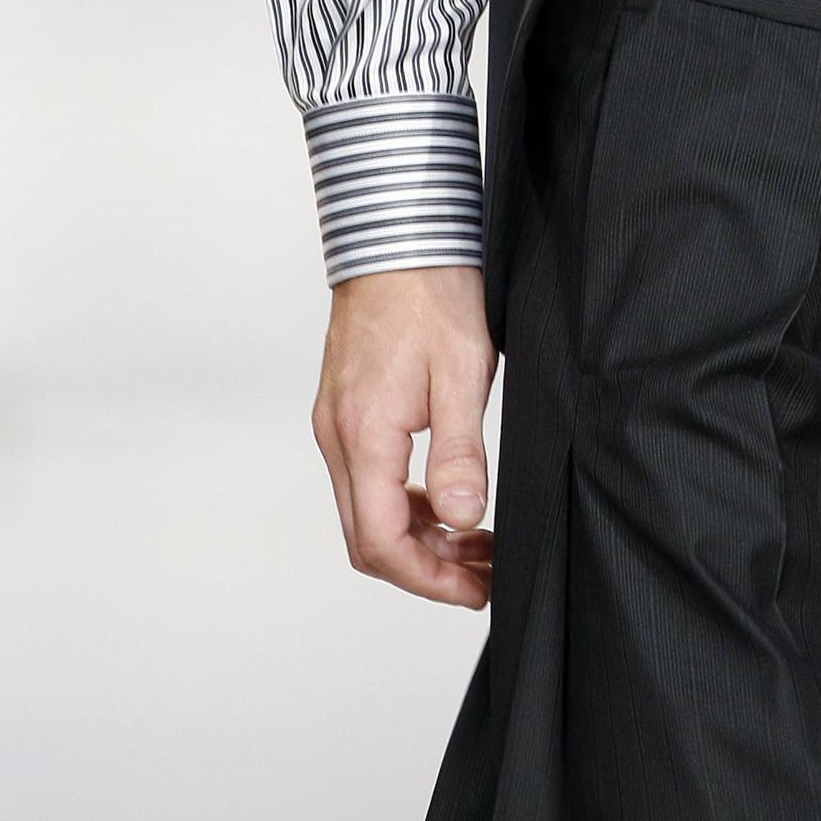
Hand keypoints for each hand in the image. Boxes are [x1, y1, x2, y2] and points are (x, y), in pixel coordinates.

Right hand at [312, 264, 497, 605]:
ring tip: (476, 542)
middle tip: (484, 575)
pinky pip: (366, 477)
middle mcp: (338, 435)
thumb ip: (459, 451)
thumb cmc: (432, 291)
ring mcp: (336, 421)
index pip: (382, 543)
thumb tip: (464, 520)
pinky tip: (447, 498)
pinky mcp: (346, 406)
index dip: (430, 579)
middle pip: (368, 537)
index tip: (478, 588)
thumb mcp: (462, 370)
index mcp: (363, 435)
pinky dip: (405, 501)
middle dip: (427, 567)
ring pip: (365, 510)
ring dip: (418, 536)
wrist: (397, 231)